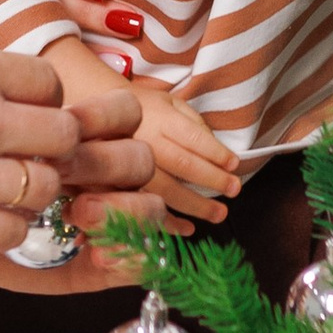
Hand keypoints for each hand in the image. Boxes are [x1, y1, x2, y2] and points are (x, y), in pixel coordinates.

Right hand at [0, 39, 148, 258]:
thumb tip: (31, 93)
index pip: (50, 83)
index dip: (43, 101)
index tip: (25, 115)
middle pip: (63, 134)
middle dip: (50, 146)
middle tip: (25, 155)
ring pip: (46, 186)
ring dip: (32, 189)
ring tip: (1, 188)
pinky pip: (17, 230)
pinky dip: (7, 227)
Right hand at [47, 40, 242, 236]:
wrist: (98, 114)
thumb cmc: (145, 110)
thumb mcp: (172, 104)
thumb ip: (196, 124)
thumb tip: (219, 153)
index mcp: (161, 119)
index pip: (194, 138)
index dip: (217, 153)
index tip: (234, 166)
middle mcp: (146, 142)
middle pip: (183, 165)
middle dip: (212, 180)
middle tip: (234, 190)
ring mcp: (130, 165)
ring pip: (165, 190)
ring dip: (194, 206)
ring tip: (218, 214)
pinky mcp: (119, 185)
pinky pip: (144, 208)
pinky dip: (167, 222)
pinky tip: (187, 229)